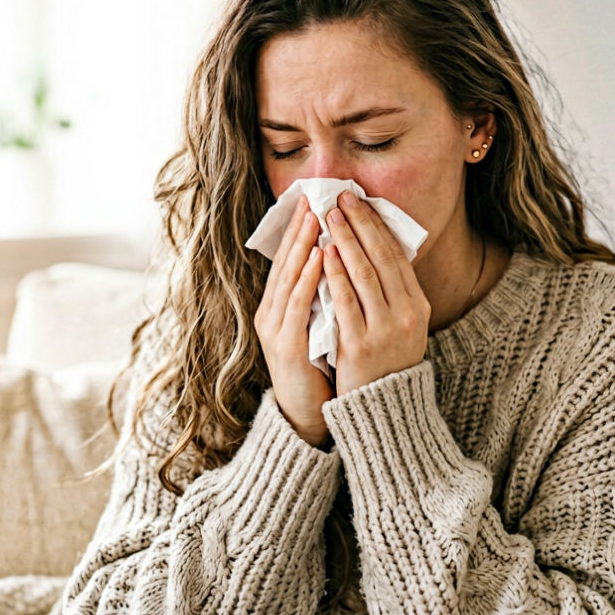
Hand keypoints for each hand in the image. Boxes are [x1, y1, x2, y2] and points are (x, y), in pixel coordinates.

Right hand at [254, 195, 335, 446]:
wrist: (307, 416)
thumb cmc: (319, 369)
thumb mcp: (321, 326)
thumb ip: (325, 297)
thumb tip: (343, 261)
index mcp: (279, 307)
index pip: (289, 261)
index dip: (301, 231)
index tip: (315, 201)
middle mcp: (271, 314)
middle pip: (286, 263)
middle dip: (300, 229)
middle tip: (313, 198)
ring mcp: (276, 329)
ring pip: (289, 278)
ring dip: (303, 246)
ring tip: (316, 218)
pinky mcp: (286, 346)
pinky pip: (298, 305)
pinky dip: (308, 278)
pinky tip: (321, 258)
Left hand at [322, 191, 430, 395]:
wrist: (383, 410)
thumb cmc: (386, 363)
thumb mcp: (402, 326)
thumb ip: (392, 293)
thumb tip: (374, 249)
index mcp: (418, 305)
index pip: (396, 255)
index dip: (377, 225)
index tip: (359, 202)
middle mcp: (407, 314)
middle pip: (381, 257)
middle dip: (359, 223)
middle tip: (340, 198)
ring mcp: (385, 329)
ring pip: (364, 274)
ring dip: (345, 240)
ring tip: (328, 216)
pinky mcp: (360, 344)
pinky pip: (345, 301)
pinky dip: (335, 274)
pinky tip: (323, 253)